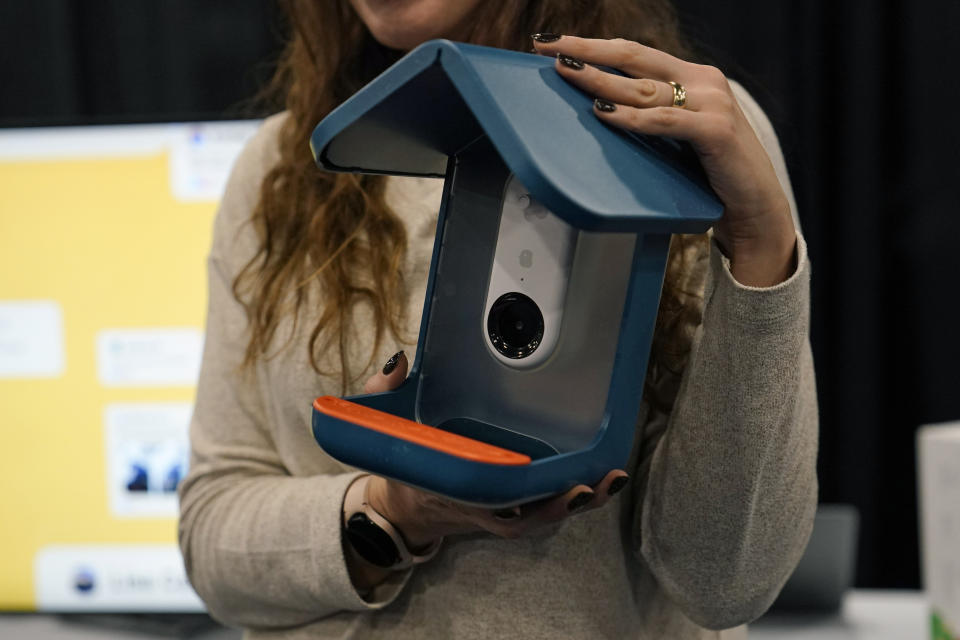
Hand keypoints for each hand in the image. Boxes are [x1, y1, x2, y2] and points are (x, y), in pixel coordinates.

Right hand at [361, 351, 629, 549]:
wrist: (404, 507)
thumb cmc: (403, 465)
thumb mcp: (386, 430)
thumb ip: (384, 396)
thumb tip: (398, 361)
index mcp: (450, 491)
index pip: (485, 503)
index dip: (516, 503)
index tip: (539, 496)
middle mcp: (481, 508)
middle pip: (527, 517)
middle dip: (560, 504)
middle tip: (592, 486)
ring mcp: (500, 511)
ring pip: (543, 514)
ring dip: (579, 502)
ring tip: (612, 480)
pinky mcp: (514, 506)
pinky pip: (546, 506)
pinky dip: (574, 496)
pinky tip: (603, 476)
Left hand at [532, 35, 796, 286]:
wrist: (756, 208)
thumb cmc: (710, 177)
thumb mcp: (676, 137)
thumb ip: (650, 116)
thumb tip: (597, 109)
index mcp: (693, 77)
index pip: (636, 53)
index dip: (594, 46)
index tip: (555, 43)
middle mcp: (704, 81)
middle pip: (634, 58)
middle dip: (587, 51)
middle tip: (547, 48)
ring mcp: (712, 103)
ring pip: (643, 88)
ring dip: (600, 80)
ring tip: (566, 73)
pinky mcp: (716, 130)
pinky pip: (664, 120)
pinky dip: (632, 117)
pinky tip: (603, 113)